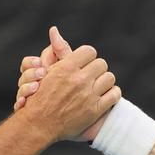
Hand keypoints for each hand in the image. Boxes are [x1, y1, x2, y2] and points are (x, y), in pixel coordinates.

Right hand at [15, 26, 113, 140]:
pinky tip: (105, 96)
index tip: (85, 63)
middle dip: (97, 69)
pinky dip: (112, 94)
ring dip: (105, 81)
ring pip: (110, 78)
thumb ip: (56, 50)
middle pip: (101, 64)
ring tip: (98, 86)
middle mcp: (78, 80)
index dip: (88, 57)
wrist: (39, 125)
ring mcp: (88, 96)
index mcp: (66, 68)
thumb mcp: (47, 70)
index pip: (89, 51)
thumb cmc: (41, 96)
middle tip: (92, 75)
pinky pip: (114, 95)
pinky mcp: (95, 110)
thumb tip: (55, 30)